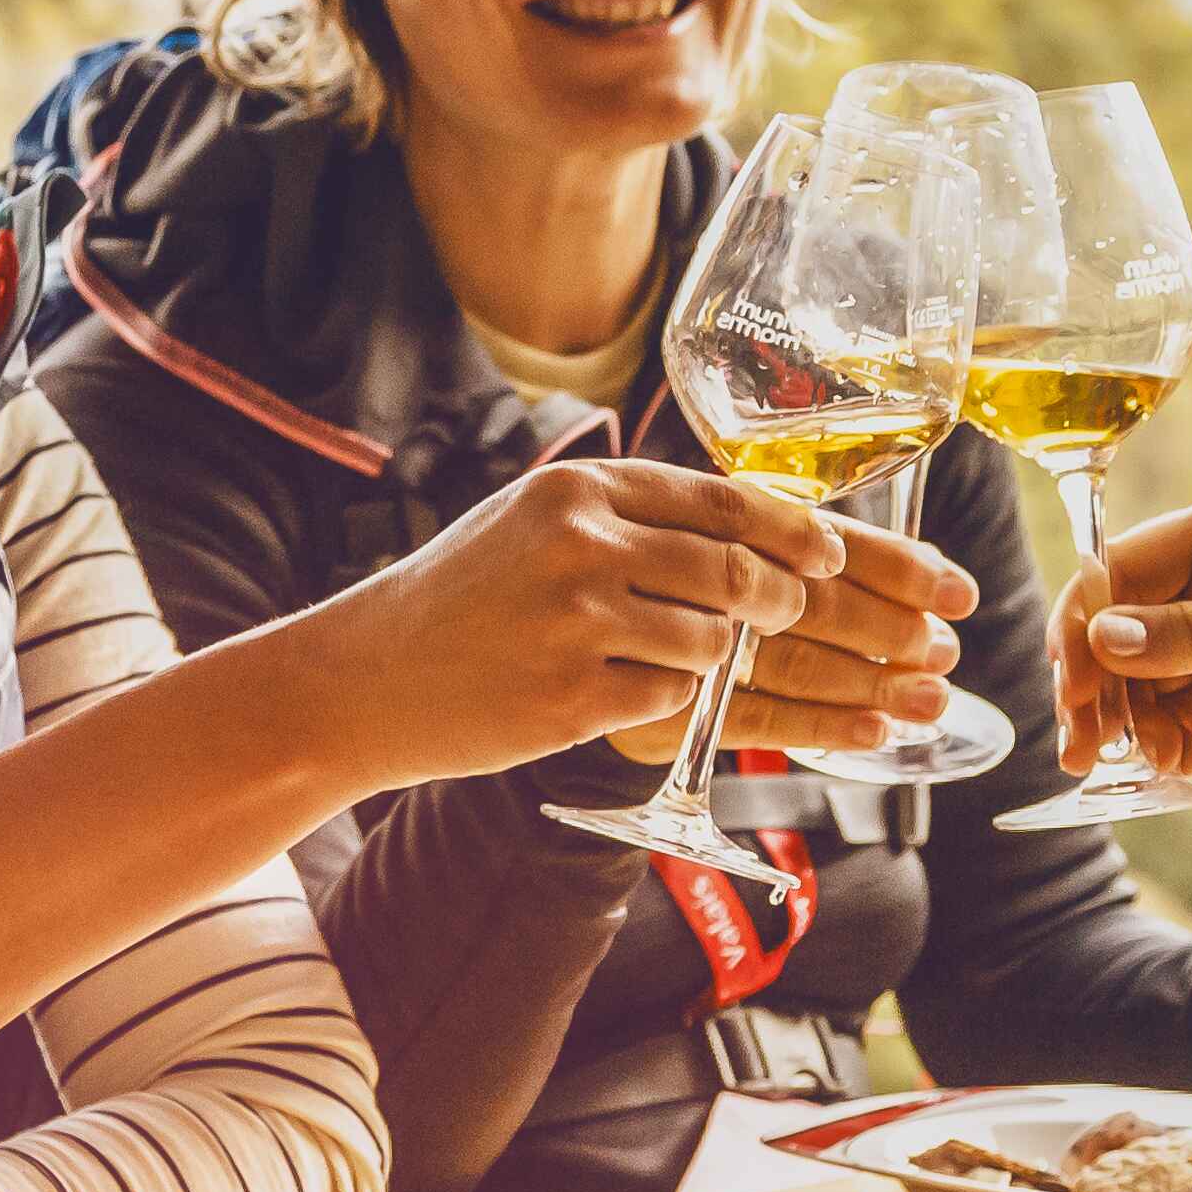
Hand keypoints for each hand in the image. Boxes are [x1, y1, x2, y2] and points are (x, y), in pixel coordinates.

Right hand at [312, 458, 850, 787]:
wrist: (364, 679)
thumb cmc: (460, 600)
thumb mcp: (533, 524)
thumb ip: (628, 517)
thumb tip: (749, 527)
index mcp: (578, 491)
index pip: (721, 501)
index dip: (790, 531)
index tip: (827, 554)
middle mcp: (581, 546)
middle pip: (734, 573)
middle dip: (777, 602)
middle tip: (781, 618)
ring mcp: (578, 623)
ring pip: (713, 642)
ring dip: (710, 659)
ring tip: (656, 660)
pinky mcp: (575, 698)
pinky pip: (671, 700)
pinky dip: (663, 701)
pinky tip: (611, 694)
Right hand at [1055, 484, 1191, 770]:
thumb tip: (1102, 636)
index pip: (1120, 568)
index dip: (1083, 622)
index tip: (1071, 683)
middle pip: (1114, 630)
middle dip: (1092, 686)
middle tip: (1082, 746)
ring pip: (1135, 682)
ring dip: (1124, 724)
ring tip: (1146, 762)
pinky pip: (1172, 718)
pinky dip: (1162, 744)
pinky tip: (1175, 764)